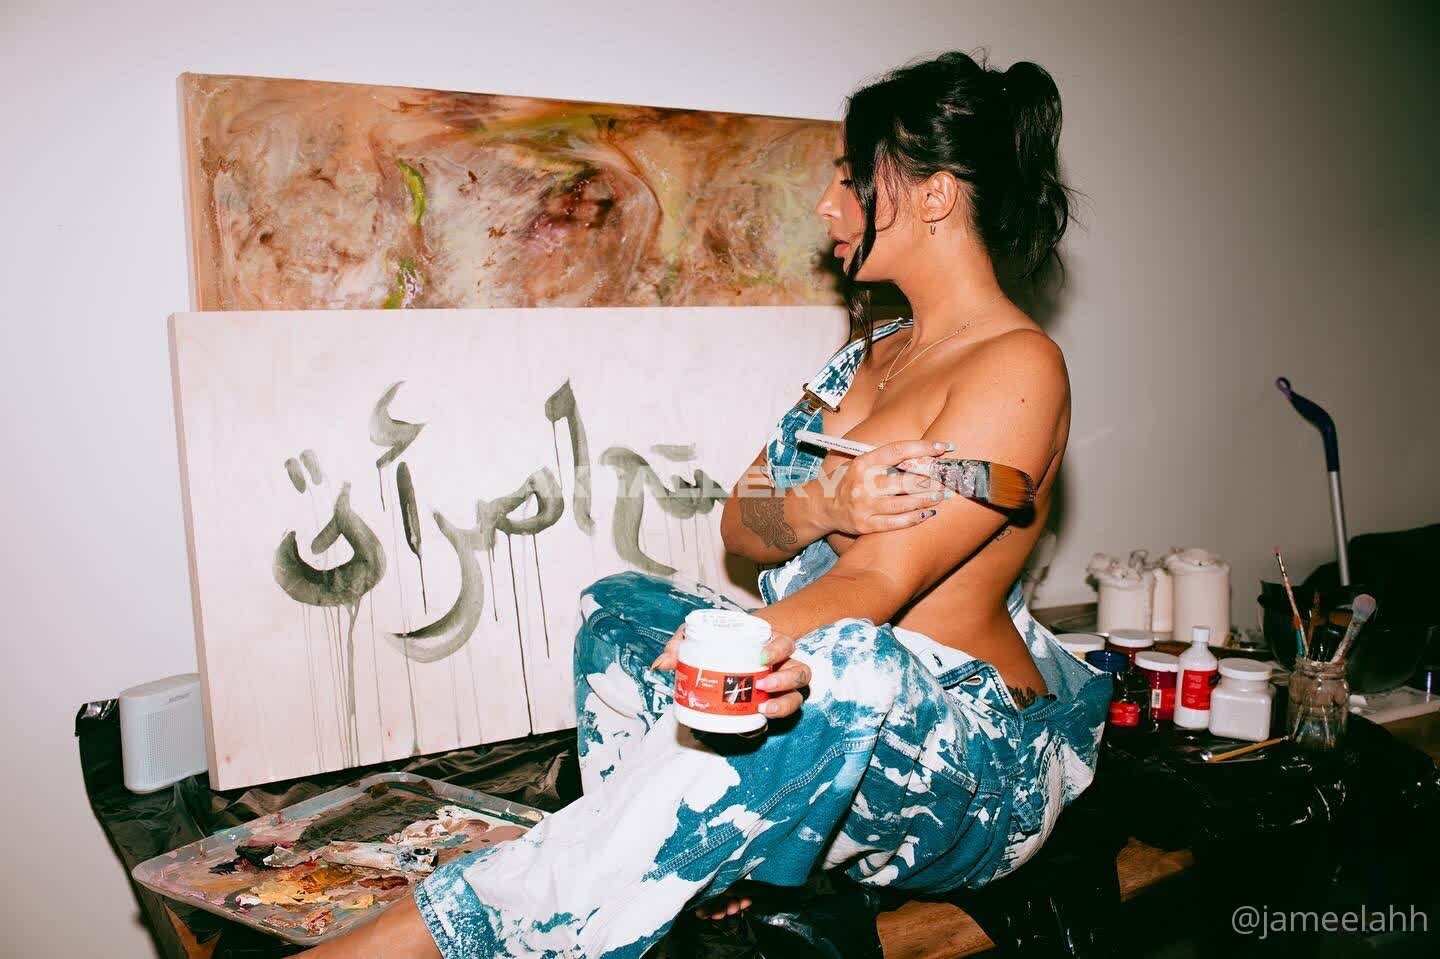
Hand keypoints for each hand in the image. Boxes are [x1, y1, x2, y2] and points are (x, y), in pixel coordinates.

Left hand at [651, 624, 810, 718]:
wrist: (729, 653)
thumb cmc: (718, 641)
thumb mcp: (700, 636)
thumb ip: (681, 643)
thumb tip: (661, 664)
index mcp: (769, 644)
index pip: (786, 644)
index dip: (779, 649)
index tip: (762, 656)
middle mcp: (782, 665)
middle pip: (800, 672)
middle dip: (787, 680)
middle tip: (767, 684)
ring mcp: (780, 687)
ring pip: (796, 696)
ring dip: (785, 704)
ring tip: (765, 709)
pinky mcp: (772, 704)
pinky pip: (779, 714)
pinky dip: (769, 720)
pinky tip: (756, 725)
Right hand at [818, 439, 954, 534]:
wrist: (822, 506)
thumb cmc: (848, 480)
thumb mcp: (860, 463)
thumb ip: (885, 460)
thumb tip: (922, 454)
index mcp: (863, 463)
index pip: (897, 451)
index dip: (923, 448)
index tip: (942, 448)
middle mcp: (863, 484)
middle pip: (904, 480)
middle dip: (929, 480)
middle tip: (946, 479)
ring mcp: (864, 506)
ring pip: (902, 503)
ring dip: (926, 499)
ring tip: (941, 495)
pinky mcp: (865, 525)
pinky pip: (895, 523)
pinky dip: (913, 518)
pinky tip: (927, 514)